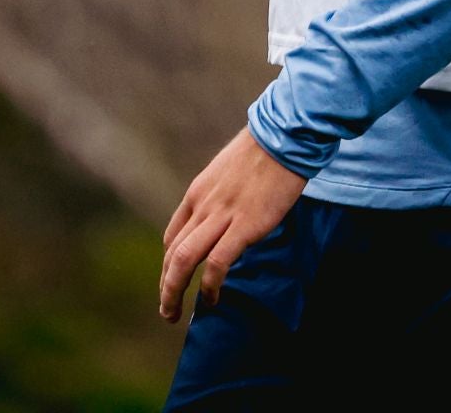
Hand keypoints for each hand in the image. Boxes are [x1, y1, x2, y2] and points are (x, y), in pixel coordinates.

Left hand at [159, 126, 306, 320]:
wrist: (283, 137)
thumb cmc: (264, 151)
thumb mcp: (230, 171)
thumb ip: (221, 197)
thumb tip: (226, 217)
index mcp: (198, 193)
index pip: (173, 236)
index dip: (169, 264)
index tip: (175, 281)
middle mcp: (203, 205)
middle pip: (173, 253)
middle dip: (166, 286)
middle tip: (167, 310)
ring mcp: (222, 215)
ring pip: (184, 260)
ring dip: (173, 291)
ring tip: (174, 314)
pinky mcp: (245, 225)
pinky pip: (217, 263)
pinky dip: (210, 286)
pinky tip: (213, 299)